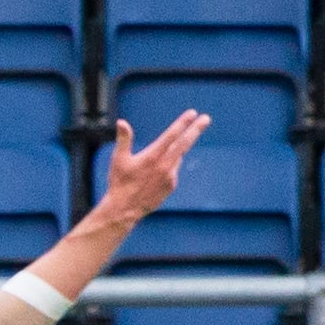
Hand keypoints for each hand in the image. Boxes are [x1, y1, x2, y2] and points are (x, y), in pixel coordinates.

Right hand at [93, 111, 210, 226]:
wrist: (124, 210)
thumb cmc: (119, 183)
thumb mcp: (118, 159)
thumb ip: (123, 139)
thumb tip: (122, 122)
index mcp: (152, 157)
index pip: (171, 135)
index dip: (182, 123)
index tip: (192, 113)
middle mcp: (164, 166)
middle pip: (184, 144)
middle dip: (196, 130)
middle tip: (206, 119)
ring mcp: (170, 177)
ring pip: (176, 158)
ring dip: (173, 153)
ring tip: (152, 165)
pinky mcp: (171, 186)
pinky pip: (173, 171)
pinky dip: (168, 167)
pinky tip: (153, 176)